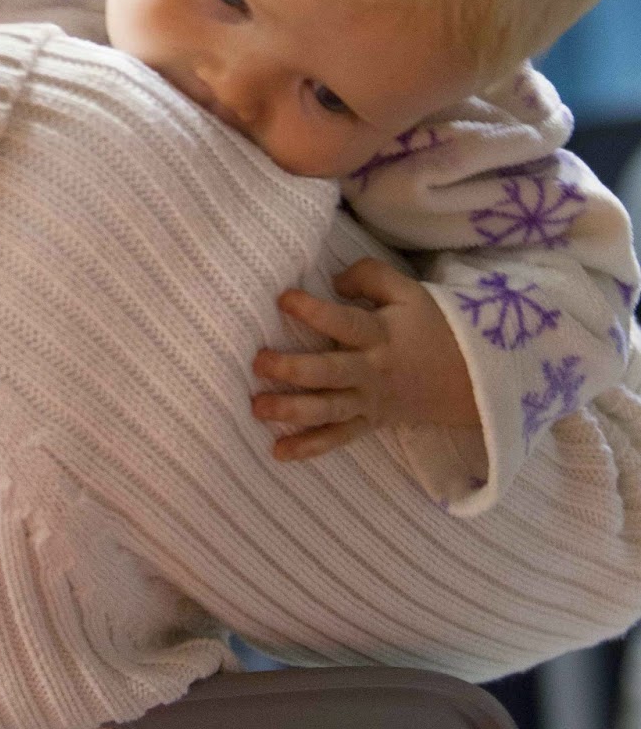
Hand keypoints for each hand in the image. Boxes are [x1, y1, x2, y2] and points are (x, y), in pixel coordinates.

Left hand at [251, 258, 479, 461]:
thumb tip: (332, 282)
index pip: (344, 322)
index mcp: (380, 334)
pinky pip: (338, 438)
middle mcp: (371, 370)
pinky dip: (310, 447)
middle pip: (330, 373)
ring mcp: (369, 400)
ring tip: (257, 407)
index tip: (283, 299)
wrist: (470, 378)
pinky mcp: (369, 422)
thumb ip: (369, 276)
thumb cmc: (430, 326)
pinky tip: (278, 452)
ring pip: (329, 410)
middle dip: (293, 370)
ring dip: (292, 411)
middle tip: (259, 362)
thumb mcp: (407, 291)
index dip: (314, 310)